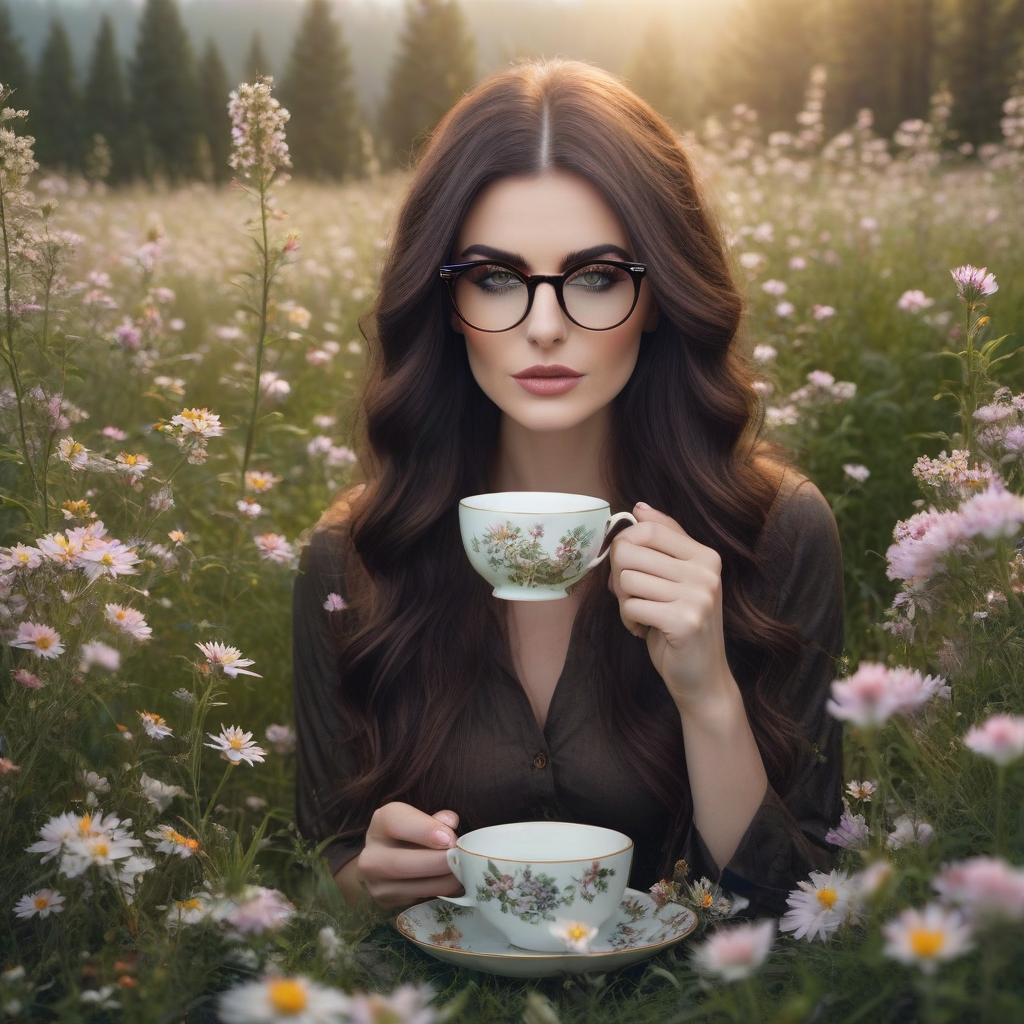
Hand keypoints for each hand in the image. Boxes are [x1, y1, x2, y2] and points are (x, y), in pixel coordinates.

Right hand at [357, 803, 464, 911]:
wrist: (389, 861)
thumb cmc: (413, 833)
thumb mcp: (421, 819)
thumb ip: (435, 820)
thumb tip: (450, 822)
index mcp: (380, 823)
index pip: (395, 822)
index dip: (424, 830)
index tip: (449, 838)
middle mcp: (371, 856)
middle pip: (401, 863)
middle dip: (437, 862)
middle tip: (463, 860)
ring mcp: (377, 885)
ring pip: (413, 887)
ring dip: (445, 881)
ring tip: (466, 871)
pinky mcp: (389, 904)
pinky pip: (421, 899)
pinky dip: (443, 892)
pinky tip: (456, 883)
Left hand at [607, 502, 734, 711]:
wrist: (702, 678)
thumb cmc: (680, 626)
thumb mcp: (676, 579)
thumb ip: (663, 543)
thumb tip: (639, 507)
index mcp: (705, 556)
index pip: (649, 530)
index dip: (625, 546)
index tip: (628, 568)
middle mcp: (706, 572)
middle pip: (631, 552)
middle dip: (620, 576)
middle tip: (634, 597)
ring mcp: (698, 596)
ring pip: (627, 580)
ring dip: (625, 602)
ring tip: (643, 615)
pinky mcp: (685, 620)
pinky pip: (632, 606)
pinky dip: (629, 620)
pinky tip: (645, 629)